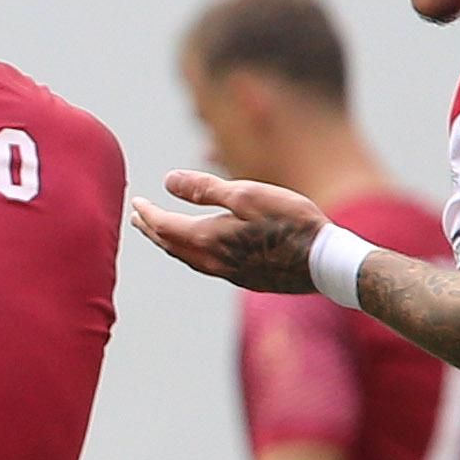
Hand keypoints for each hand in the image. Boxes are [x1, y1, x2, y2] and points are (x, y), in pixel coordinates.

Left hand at [130, 171, 326, 293]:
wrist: (324, 263)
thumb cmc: (291, 223)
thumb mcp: (248, 195)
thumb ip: (206, 189)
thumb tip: (167, 181)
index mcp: (209, 238)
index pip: (165, 226)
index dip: (147, 213)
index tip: (135, 202)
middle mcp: (212, 261)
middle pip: (171, 245)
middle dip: (152, 230)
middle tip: (137, 218)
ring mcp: (229, 274)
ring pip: (187, 258)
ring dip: (169, 243)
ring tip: (161, 233)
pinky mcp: (245, 279)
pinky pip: (205, 266)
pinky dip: (191, 253)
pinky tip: (199, 250)